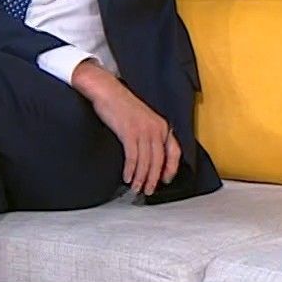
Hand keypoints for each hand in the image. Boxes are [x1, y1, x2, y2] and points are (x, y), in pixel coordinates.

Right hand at [72, 61, 179, 196]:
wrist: (107, 91)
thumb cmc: (122, 106)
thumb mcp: (143, 120)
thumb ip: (150, 135)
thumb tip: (150, 156)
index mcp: (162, 126)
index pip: (174, 152)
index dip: (171, 168)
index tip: (165, 180)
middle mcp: (156, 128)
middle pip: (159, 160)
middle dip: (154, 179)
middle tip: (148, 190)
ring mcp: (143, 130)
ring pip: (146, 161)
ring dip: (141, 178)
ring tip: (136, 188)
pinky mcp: (129, 132)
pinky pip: (133, 157)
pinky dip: (131, 170)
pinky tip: (127, 177)